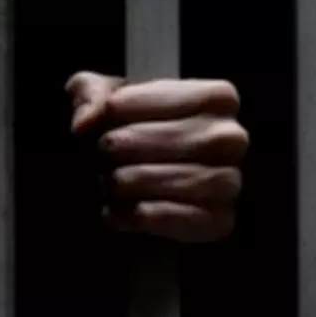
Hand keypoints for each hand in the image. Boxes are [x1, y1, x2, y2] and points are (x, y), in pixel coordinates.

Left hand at [66, 72, 248, 242]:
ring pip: (169, 179)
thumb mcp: (106, 105)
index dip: (118, 107)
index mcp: (216, 98)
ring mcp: (230, 182)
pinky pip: (173, 217)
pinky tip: (116, 212)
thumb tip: (84, 119)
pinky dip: (137, 215)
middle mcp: (231, 138)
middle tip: (99, 155)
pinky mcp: (218, 222)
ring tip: (107, 183)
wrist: (133, 194)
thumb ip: (91, 94)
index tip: (94, 120)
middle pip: (169, 137)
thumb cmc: (127, 139)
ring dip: (126, 182)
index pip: (164, 94)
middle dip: (121, 147)